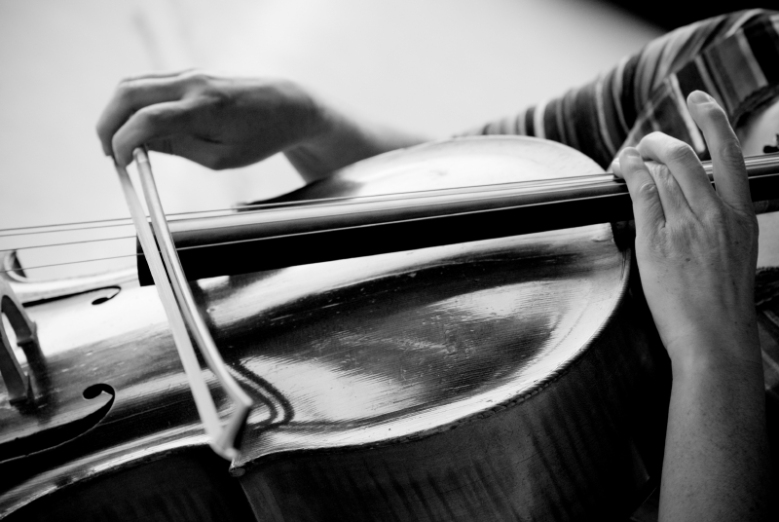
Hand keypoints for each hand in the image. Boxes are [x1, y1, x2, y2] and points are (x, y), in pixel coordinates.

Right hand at [96, 70, 326, 169]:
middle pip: (128, 92)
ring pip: (135, 84)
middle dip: (108, 123)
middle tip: (108, 152)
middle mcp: (194, 84)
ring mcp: (191, 74)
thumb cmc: (263, 136)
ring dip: (118, 111)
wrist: (290, 106)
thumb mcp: (223, 158)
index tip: (118, 162)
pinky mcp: (191, 73)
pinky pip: (151, 84)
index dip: (123, 141)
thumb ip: (179, 149)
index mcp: (205, 109)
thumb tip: (139, 146)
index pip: (148, 119)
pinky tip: (139, 128)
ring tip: (121, 142)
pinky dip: (135, 104)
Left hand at [615, 91, 759, 369]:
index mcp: (741, 215)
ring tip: (629, 159)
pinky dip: (628, 172)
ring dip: (640, 156)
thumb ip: (720, 221)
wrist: (715, 339)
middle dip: (661, 140)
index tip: (700, 101)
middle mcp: (716, 213)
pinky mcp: (656, 240)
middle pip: (686, 155)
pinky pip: (641, 191)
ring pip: (662, 170)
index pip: (731, 154)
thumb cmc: (723, 305)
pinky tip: (621, 169)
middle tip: (647, 142)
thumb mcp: (736, 253)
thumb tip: (692, 199)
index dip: (714, 119)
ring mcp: (686, 225)